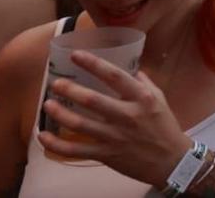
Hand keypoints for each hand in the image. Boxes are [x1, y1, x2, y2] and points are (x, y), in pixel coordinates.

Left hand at [37, 52, 191, 184]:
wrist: (171, 160)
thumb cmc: (165, 127)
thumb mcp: (160, 99)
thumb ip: (142, 83)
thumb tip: (128, 69)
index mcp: (142, 98)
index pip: (115, 76)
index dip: (93, 64)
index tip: (76, 55)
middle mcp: (127, 115)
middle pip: (92, 100)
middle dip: (70, 90)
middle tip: (56, 83)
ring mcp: (114, 137)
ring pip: (80, 124)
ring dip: (60, 114)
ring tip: (48, 105)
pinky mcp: (106, 154)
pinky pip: (75, 150)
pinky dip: (56, 144)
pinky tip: (44, 136)